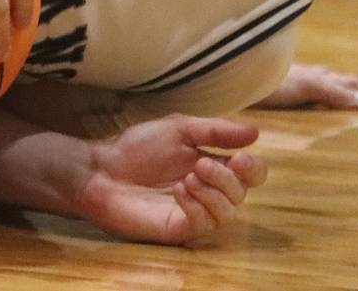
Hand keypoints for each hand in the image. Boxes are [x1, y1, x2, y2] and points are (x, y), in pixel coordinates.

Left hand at [77, 116, 267, 243]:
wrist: (102, 169)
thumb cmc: (137, 148)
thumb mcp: (179, 129)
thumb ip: (215, 131)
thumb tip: (255, 133)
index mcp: (213, 164)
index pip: (250, 173)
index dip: (254, 168)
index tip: (241, 157)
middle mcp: (208, 190)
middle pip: (243, 193)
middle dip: (228, 178)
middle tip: (201, 165)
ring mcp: (194, 211)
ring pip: (227, 212)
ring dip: (214, 192)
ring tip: (188, 177)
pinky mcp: (178, 228)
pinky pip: (203, 224)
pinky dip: (197, 205)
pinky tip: (180, 191)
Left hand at [250, 62, 357, 109]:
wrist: (232, 70)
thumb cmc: (267, 79)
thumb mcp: (306, 86)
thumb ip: (334, 93)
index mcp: (317, 77)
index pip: (349, 85)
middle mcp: (308, 75)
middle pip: (341, 81)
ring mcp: (293, 78)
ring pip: (324, 81)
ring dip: (343, 87)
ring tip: (355, 92)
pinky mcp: (278, 84)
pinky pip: (306, 87)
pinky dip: (319, 90)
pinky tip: (312, 95)